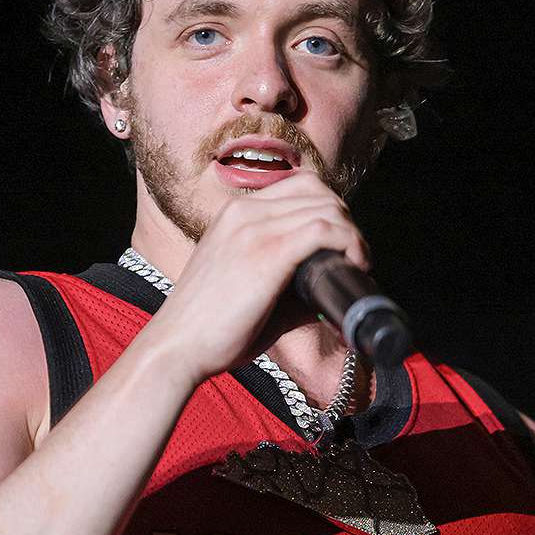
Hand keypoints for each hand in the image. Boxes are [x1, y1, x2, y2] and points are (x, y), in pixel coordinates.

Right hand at [145, 170, 371, 386]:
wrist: (176, 347)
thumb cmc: (209, 329)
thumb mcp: (246, 291)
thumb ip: (285, 285)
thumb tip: (329, 296)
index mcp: (234, 215)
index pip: (299, 186)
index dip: (330, 210)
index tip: (340, 244)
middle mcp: (244, 212)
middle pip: (318, 192)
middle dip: (346, 220)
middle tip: (354, 257)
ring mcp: (254, 229)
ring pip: (326, 207)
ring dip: (352, 233)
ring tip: (357, 264)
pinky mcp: (267, 253)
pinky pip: (324, 229)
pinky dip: (350, 243)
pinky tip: (355, 265)